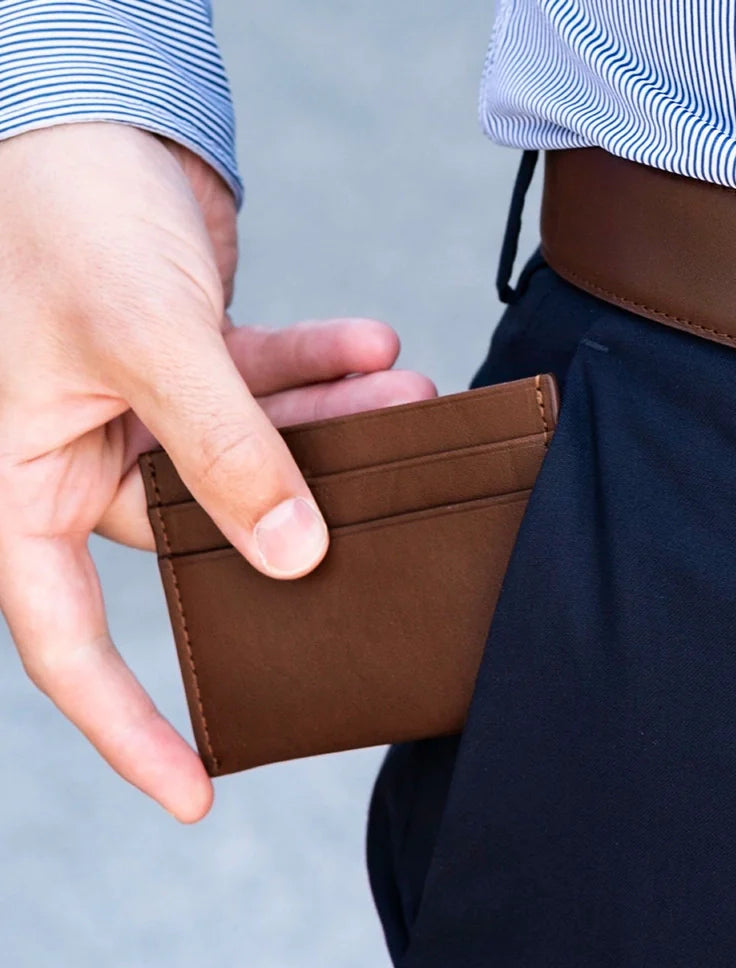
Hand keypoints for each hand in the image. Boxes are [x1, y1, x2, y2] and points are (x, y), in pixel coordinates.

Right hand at [0, 123, 434, 821]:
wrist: (80, 122)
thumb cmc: (66, 217)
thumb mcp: (143, 341)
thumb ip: (222, 448)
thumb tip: (295, 552)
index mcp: (27, 479)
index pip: (64, 637)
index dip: (128, 722)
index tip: (195, 786)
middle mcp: (88, 458)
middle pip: (201, 532)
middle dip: (298, 514)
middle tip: (383, 511)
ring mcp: (146, 413)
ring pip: (255, 455)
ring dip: (334, 429)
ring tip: (406, 399)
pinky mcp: (196, 365)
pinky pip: (269, 389)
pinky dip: (324, 372)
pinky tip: (380, 350)